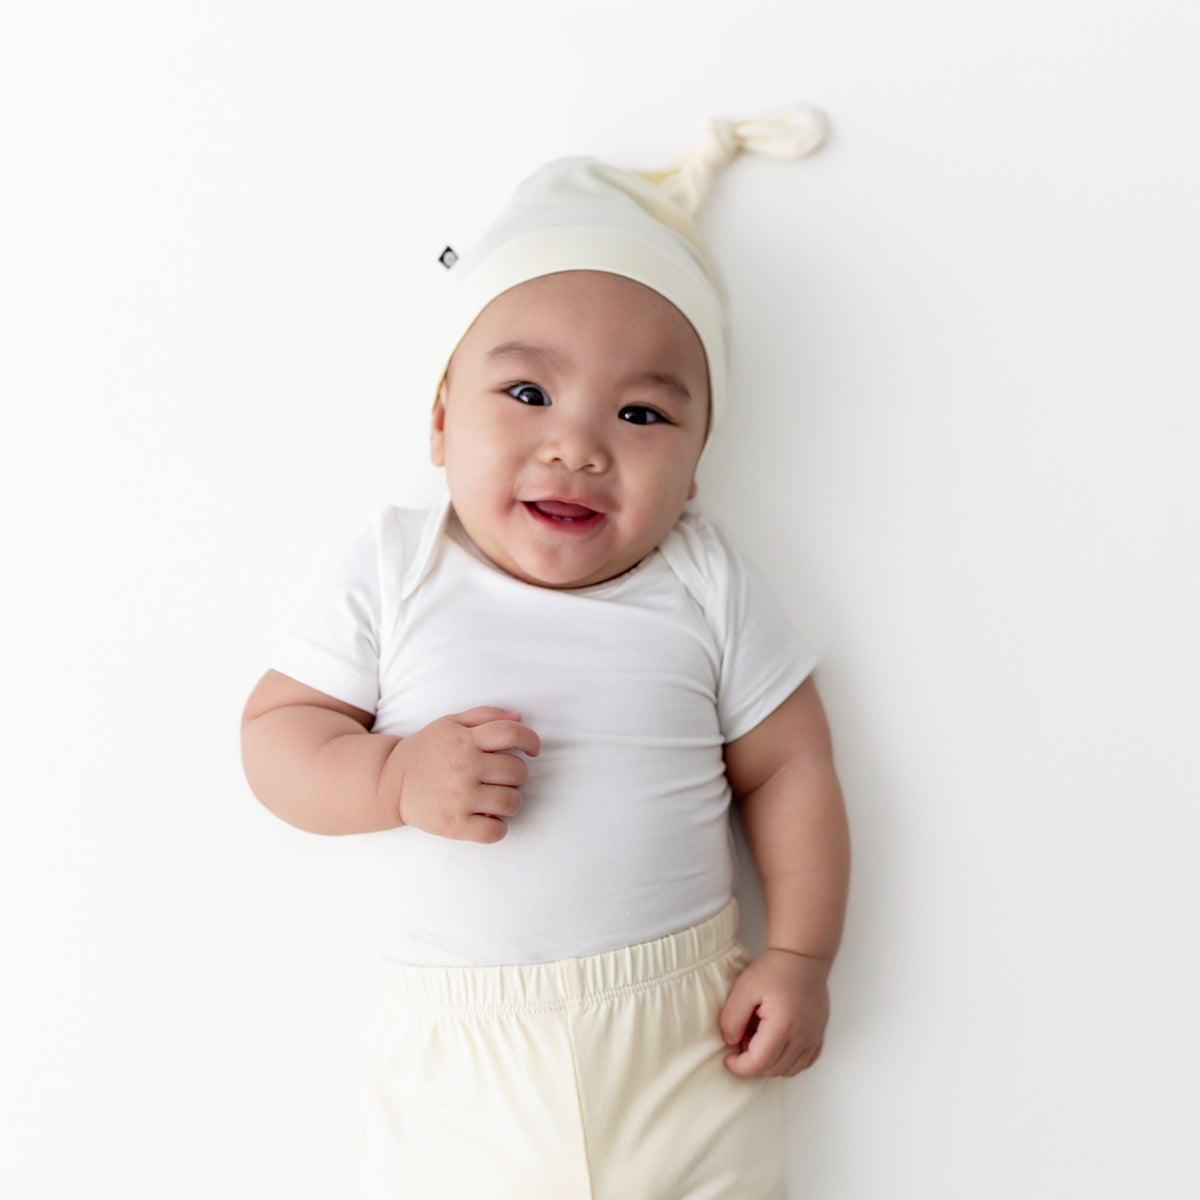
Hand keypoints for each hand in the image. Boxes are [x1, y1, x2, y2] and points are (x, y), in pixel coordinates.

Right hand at [386, 707, 539, 842]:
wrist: (389, 782)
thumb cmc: (426, 750)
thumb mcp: (450, 723)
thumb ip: (485, 715)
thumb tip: (519, 715)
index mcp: (465, 740)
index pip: (512, 733)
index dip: (531, 740)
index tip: (532, 750)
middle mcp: (464, 767)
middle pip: (518, 771)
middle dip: (517, 774)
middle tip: (503, 777)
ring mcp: (460, 798)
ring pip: (512, 802)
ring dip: (512, 800)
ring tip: (497, 798)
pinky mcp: (454, 825)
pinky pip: (494, 831)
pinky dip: (499, 828)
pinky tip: (489, 819)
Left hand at [719, 948, 831, 1077]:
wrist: (802, 957)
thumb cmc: (774, 969)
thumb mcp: (744, 988)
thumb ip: (732, 1018)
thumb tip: (730, 1042)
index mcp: (783, 1025)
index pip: (760, 1063)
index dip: (740, 1067)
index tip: (728, 1058)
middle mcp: (803, 1036)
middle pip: (773, 1070)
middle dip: (753, 1062)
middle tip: (742, 1038)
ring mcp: (814, 1037)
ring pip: (789, 1070)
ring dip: (770, 1063)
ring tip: (758, 1038)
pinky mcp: (819, 1035)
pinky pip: (804, 1063)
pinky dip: (787, 1062)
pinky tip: (776, 1045)